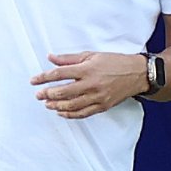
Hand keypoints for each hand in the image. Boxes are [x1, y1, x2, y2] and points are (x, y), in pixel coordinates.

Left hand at [30, 52, 146, 119]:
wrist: (136, 74)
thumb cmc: (114, 62)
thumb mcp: (91, 55)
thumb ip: (69, 58)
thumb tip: (51, 58)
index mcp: (87, 69)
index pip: (60, 74)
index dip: (44, 77)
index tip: (34, 80)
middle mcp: (91, 84)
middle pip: (63, 91)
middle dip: (47, 94)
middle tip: (38, 95)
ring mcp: (97, 97)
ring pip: (71, 105)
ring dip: (56, 105)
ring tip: (47, 104)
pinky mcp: (102, 106)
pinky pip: (82, 113)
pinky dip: (70, 115)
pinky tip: (61, 112)